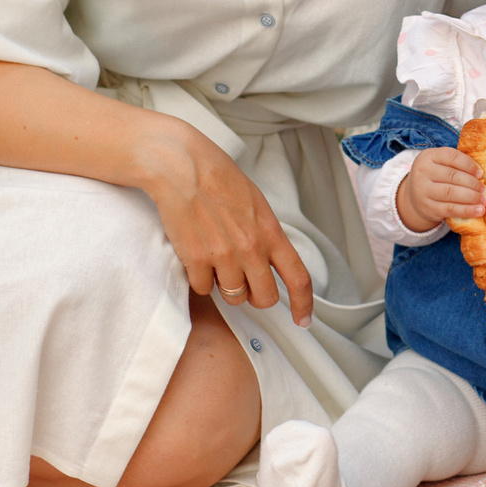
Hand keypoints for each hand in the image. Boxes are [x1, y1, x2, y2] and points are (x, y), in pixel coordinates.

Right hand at [136, 126, 315, 325]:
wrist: (182, 166)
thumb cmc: (217, 177)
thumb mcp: (255, 202)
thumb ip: (265, 234)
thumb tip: (268, 259)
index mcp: (270, 232)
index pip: (298, 277)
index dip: (303, 305)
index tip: (303, 320)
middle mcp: (251, 249)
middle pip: (264, 298)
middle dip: (256, 296)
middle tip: (245, 281)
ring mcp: (223, 257)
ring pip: (233, 296)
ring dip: (226, 285)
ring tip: (215, 257)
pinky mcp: (196, 260)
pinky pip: (204, 288)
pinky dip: (200, 278)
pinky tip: (196, 255)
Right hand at [397, 147, 485, 232]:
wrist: (415, 195)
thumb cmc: (436, 176)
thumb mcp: (441, 163)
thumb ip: (457, 164)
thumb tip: (482, 174)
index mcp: (428, 156)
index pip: (452, 157)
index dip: (469, 165)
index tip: (481, 174)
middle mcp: (422, 172)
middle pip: (452, 176)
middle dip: (472, 183)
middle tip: (485, 190)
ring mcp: (423, 191)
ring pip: (451, 193)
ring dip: (471, 197)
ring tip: (484, 200)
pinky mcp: (428, 208)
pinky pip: (450, 209)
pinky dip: (467, 210)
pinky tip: (478, 211)